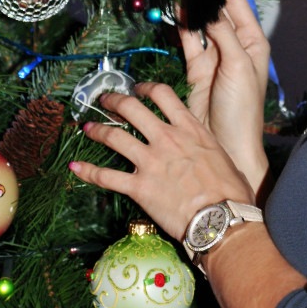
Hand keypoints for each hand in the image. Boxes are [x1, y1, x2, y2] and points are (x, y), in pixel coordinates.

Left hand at [69, 82, 254, 241]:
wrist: (220, 219)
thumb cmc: (230, 193)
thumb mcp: (222, 157)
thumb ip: (207, 147)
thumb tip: (208, 151)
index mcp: (189, 128)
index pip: (162, 95)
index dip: (145, 88)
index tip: (137, 89)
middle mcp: (166, 138)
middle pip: (132, 109)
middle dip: (115, 101)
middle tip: (105, 100)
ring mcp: (150, 161)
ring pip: (115, 137)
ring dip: (98, 130)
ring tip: (87, 127)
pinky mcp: (139, 187)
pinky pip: (106, 177)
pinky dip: (88, 171)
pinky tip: (76, 167)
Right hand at [180, 0, 270, 192]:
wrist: (228, 145)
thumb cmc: (243, 109)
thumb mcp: (238, 65)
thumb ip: (222, 33)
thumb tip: (209, 5)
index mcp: (253, 42)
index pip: (238, 5)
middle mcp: (235, 45)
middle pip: (217, 12)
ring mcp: (215, 55)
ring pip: (201, 24)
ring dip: (190, 10)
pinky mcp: (197, 68)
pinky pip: (188, 41)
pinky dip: (181, 27)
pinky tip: (174, 13)